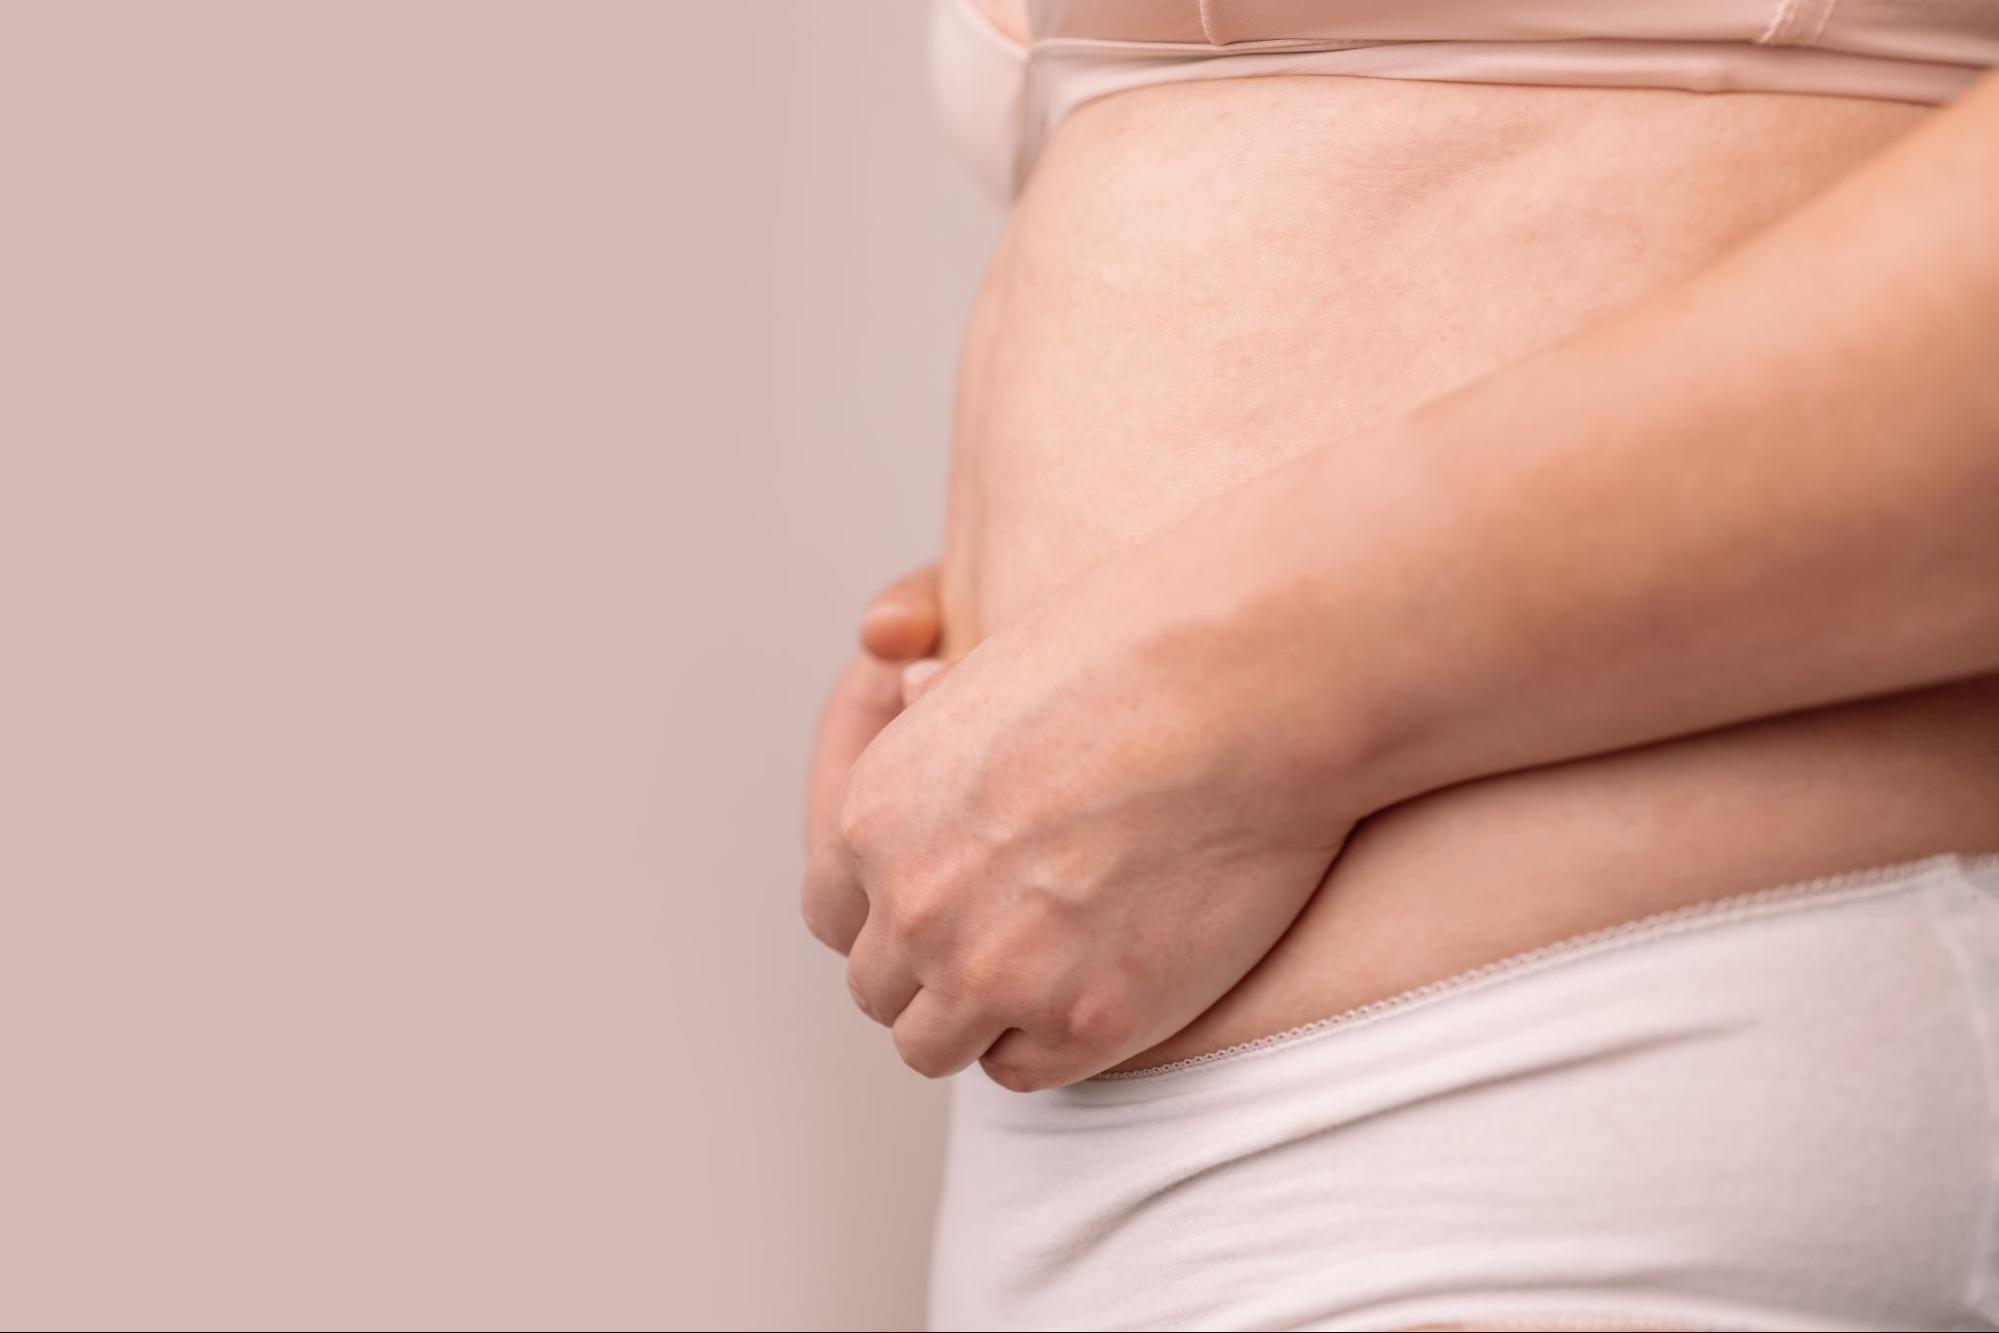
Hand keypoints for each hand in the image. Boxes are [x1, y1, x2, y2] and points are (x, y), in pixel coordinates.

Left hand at [801, 465, 1374, 1090]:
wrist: (1243, 687)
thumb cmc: (1132, 656)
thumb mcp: (986, 680)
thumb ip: (932, 739)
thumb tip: (899, 701)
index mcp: (874, 818)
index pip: (834, 914)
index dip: (887, 916)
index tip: (940, 910)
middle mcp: (914, 905)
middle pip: (880, 989)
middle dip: (933, 971)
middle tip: (1008, 943)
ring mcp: (994, 973)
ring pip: (934, 1047)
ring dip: (979, 1019)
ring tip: (1047, 974)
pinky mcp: (1085, 1021)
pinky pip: (1023, 1071)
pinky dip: (1046, 1041)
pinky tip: (1093, 990)